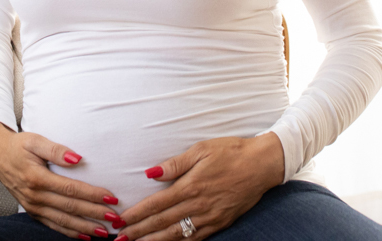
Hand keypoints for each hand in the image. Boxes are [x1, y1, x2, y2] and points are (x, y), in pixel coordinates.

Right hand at [0, 122, 122, 238]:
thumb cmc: (19, 145)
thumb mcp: (35, 140)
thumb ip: (56, 150)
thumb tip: (78, 158)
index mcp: (37, 178)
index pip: (71, 190)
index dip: (92, 195)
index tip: (111, 198)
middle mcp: (35, 196)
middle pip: (70, 208)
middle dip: (94, 214)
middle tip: (115, 218)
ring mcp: (33, 206)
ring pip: (63, 221)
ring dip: (85, 228)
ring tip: (105, 233)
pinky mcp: (32, 211)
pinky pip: (53, 225)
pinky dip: (69, 232)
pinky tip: (84, 236)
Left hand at [115, 134, 283, 240]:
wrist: (262, 165)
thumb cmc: (231, 152)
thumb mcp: (201, 150)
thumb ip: (175, 164)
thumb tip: (150, 173)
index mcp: (191, 186)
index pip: (157, 205)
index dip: (136, 214)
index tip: (120, 220)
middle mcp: (198, 206)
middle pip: (162, 223)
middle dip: (139, 232)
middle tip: (119, 239)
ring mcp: (210, 218)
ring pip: (176, 235)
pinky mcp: (220, 224)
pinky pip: (195, 239)